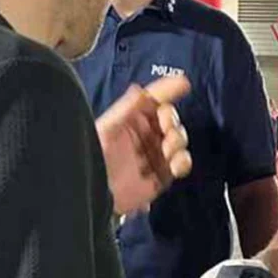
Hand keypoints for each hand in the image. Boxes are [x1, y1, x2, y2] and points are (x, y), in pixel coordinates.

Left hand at [96, 76, 192, 214]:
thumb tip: (140, 90)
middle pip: (171, 119)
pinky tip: (174, 165)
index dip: (168, 89)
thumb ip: (125, 109)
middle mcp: (146, 133)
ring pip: (179, 140)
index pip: (154, 99)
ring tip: (168, 150)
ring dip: (178, 142)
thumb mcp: (106, 130)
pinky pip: (181, 164)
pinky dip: (182, 163)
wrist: (96, 194)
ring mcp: (155, 153)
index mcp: (132, 118)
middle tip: (166, 129)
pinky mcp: (163, 174)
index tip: (183, 83)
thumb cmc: (94, 159)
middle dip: (172, 122)